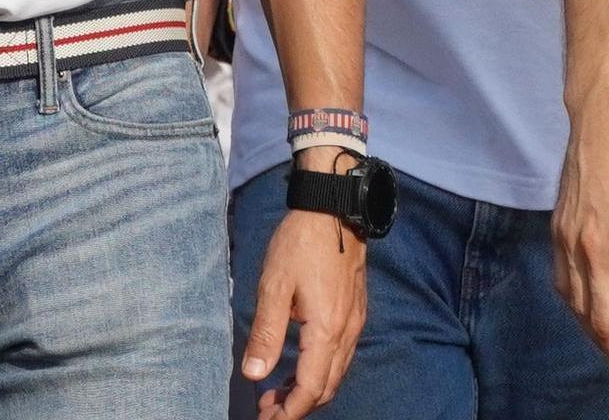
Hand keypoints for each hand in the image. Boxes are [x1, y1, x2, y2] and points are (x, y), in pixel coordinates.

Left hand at [242, 175, 368, 418]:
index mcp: (326, 330)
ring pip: (335, 373)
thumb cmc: (300, 244)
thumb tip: (254, 374)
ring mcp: (354, 323)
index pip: (311, 388)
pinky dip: (319, 371)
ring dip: (308, 391)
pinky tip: (297, 365)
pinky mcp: (354, 313)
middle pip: (327, 388)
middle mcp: (346, 332)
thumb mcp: (274, 286)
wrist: (334, 209)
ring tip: (276, 392)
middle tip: (266, 410)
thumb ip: (266, 333)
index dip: (290, 412)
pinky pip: (340, 356)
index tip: (266, 419)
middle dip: (298, 407)